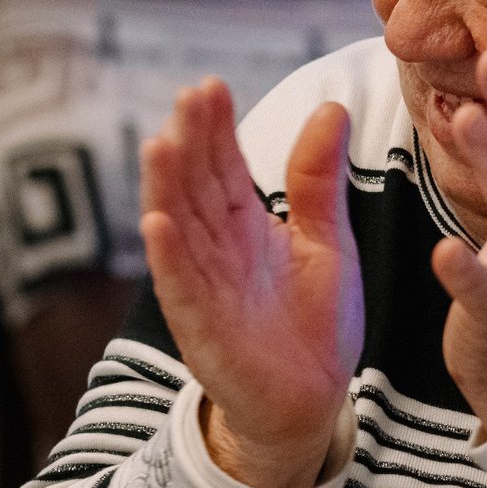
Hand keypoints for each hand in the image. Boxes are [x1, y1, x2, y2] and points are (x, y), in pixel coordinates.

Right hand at [140, 80, 363, 487]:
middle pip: (195, 187)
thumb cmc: (315, 324)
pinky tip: (156, 224)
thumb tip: (331, 106)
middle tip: (187, 98)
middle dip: (189, 143)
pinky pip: (179, 288)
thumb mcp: (327, 241)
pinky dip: (166, 258)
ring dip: (164, 189)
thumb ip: (318, 180)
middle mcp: (215, 248)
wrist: (313, 402)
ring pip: (177, 229)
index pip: (222, 166)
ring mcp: (203, 286)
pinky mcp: (201, 328)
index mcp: (243, 223)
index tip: (209, 86)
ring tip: (159, 145)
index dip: (214, 129)